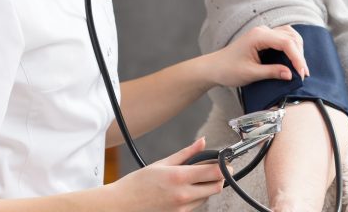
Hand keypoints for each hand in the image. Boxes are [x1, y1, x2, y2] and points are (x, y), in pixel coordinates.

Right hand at [109, 137, 225, 211]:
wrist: (121, 206)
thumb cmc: (138, 183)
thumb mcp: (163, 163)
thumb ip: (187, 153)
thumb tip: (203, 142)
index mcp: (180, 177)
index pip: (215, 173)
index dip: (225, 166)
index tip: (225, 162)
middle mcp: (184, 195)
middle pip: (217, 187)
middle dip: (219, 177)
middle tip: (212, 168)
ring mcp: (182, 208)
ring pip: (208, 196)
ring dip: (207, 187)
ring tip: (192, 179)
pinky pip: (197, 205)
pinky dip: (197, 197)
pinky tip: (185, 190)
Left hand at [208, 25, 309, 86]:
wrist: (214, 67)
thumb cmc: (228, 70)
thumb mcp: (250, 74)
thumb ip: (272, 72)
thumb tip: (291, 74)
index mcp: (258, 36)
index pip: (286, 42)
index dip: (297, 58)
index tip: (302, 73)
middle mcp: (263, 31)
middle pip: (291, 37)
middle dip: (299, 54)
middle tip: (303, 74)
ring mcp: (264, 33)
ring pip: (290, 35)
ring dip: (298, 50)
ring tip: (300, 68)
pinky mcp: (265, 38)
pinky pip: (284, 39)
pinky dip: (292, 48)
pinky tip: (294, 60)